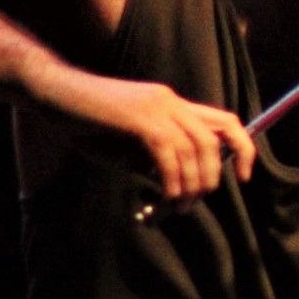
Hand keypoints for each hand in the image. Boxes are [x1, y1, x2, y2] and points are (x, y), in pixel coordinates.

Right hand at [35, 67, 256, 200]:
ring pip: (194, 149)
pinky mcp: (138, 119)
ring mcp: (156, 107)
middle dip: (213, 175)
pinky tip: (165, 197)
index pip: (224, 121)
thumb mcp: (126, 144)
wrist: (54, 93)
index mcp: (172, 103)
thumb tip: (175, 186)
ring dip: (192, 184)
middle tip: (197, 199)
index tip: (244, 177)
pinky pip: (168, 155)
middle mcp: (170, 101)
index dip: (242, 148)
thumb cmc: (85, 122)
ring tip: (178, 205)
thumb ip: (152, 159)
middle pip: (214, 139)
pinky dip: (172, 180)